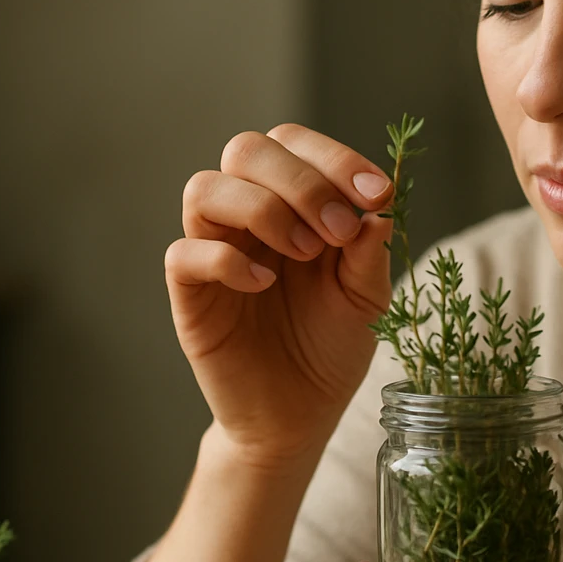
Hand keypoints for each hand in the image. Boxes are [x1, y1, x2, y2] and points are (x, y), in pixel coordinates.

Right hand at [166, 123, 394, 467]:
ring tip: (304, 253)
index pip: (295, 144)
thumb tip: (379, 207)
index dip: (334, 158)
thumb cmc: (330, 347)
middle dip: (300, 180)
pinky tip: (264, 284)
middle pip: (245, 150)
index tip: (378, 194)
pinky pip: (183, 253)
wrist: (299, 417)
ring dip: (262, 209)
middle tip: (338, 229)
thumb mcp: (366, 298)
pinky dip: (226, 260)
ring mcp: (214, 252)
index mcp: (292, 204)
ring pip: (204, 188)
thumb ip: (370, 252)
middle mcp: (248, 217)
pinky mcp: (191, 295)